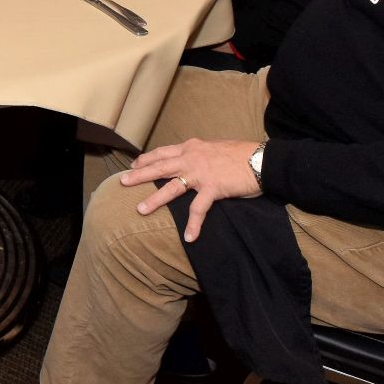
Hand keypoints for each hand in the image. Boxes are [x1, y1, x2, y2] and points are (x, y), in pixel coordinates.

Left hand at [119, 138, 261, 242]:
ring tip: (141, 210)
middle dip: (139, 174)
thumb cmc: (241, 154)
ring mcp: (201, 173)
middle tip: (122, 182)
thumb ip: (200, 153)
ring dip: (155, 199)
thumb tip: (193, 158)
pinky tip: (189, 237)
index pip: (163, 152)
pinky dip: (193, 224)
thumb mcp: (215, 148)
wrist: (262, 159)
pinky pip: (199, 208)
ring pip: (172, 187)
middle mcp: (192, 157)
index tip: (134, 164)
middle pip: (160, 166)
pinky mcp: (213, 188)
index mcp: (192, 147)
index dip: (147, 159)